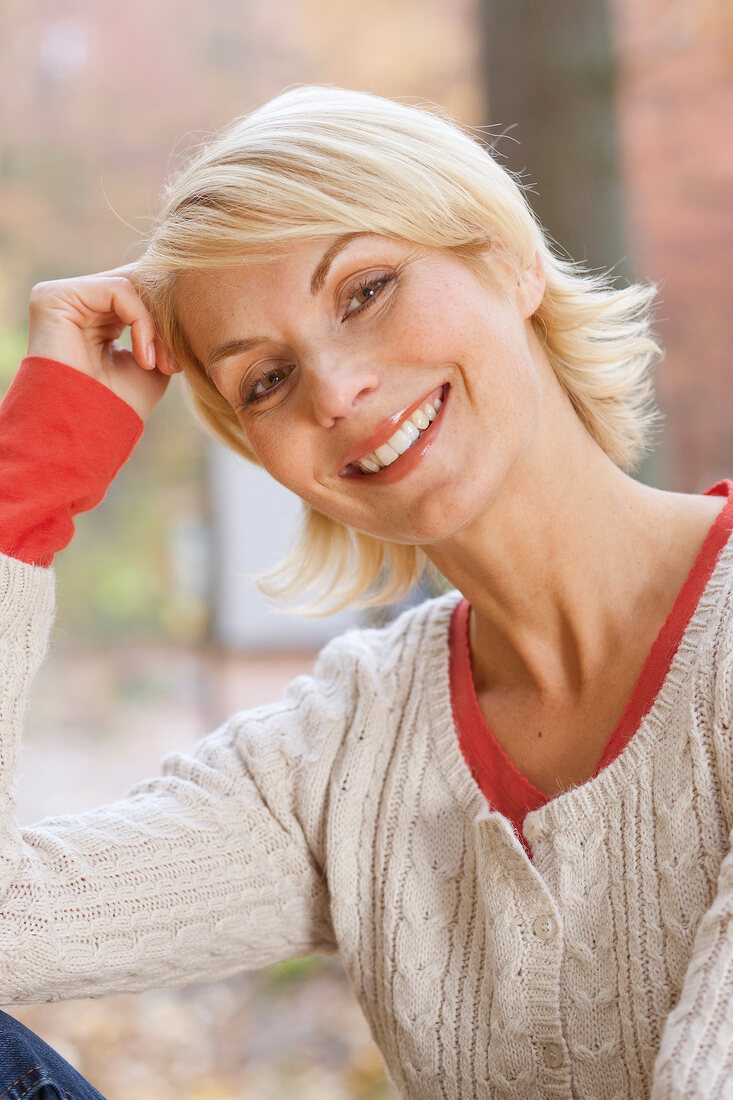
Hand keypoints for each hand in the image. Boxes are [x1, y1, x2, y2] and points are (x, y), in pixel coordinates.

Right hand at [26, 265, 180, 421]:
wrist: (88, 433)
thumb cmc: (118, 406)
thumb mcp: (152, 363)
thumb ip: (162, 329)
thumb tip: (180, 301)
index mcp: (95, 319)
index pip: (139, 296)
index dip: (166, 320)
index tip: (178, 365)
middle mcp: (76, 305)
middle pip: (137, 284)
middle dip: (165, 320)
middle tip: (174, 363)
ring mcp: (63, 298)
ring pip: (132, 286)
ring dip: (157, 326)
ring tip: (161, 365)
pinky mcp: (54, 296)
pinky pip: (119, 290)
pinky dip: (142, 322)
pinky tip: (145, 358)